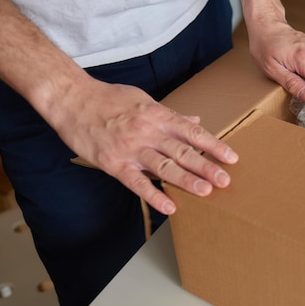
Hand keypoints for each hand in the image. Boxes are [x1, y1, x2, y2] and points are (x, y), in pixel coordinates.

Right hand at [54, 79, 238, 214]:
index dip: (213, 145)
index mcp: (158, 116)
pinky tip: (169, 207)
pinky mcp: (113, 163)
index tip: (231, 157)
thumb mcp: (145, 100)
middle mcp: (148, 132)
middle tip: (225, 180)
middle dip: (206, 166)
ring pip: (163, 167)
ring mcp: (131, 149)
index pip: (192, 132)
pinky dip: (153, 195)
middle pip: (182, 151)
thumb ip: (171, 115)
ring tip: (206, 191)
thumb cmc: (110, 98)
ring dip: (186, 180)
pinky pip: (136, 182)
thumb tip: (195, 121)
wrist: (73, 99)